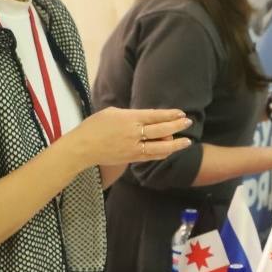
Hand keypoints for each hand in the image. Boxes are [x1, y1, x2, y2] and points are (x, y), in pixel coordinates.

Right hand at [66, 107, 191, 167]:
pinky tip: (170, 150)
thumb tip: (147, 116)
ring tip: (187, 141)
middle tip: (188, 122)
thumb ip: (131, 114)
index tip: (181, 113)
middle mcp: (134, 133)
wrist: (82, 147)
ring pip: (160, 147)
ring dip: (175, 144)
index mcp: (129, 118)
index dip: (170, 115)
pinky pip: (151, 156)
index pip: (155, 116)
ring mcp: (133, 147)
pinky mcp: (131, 158)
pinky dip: (163, 153)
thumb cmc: (94, 126)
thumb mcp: (112, 112)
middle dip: (177, 126)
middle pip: (161, 130)